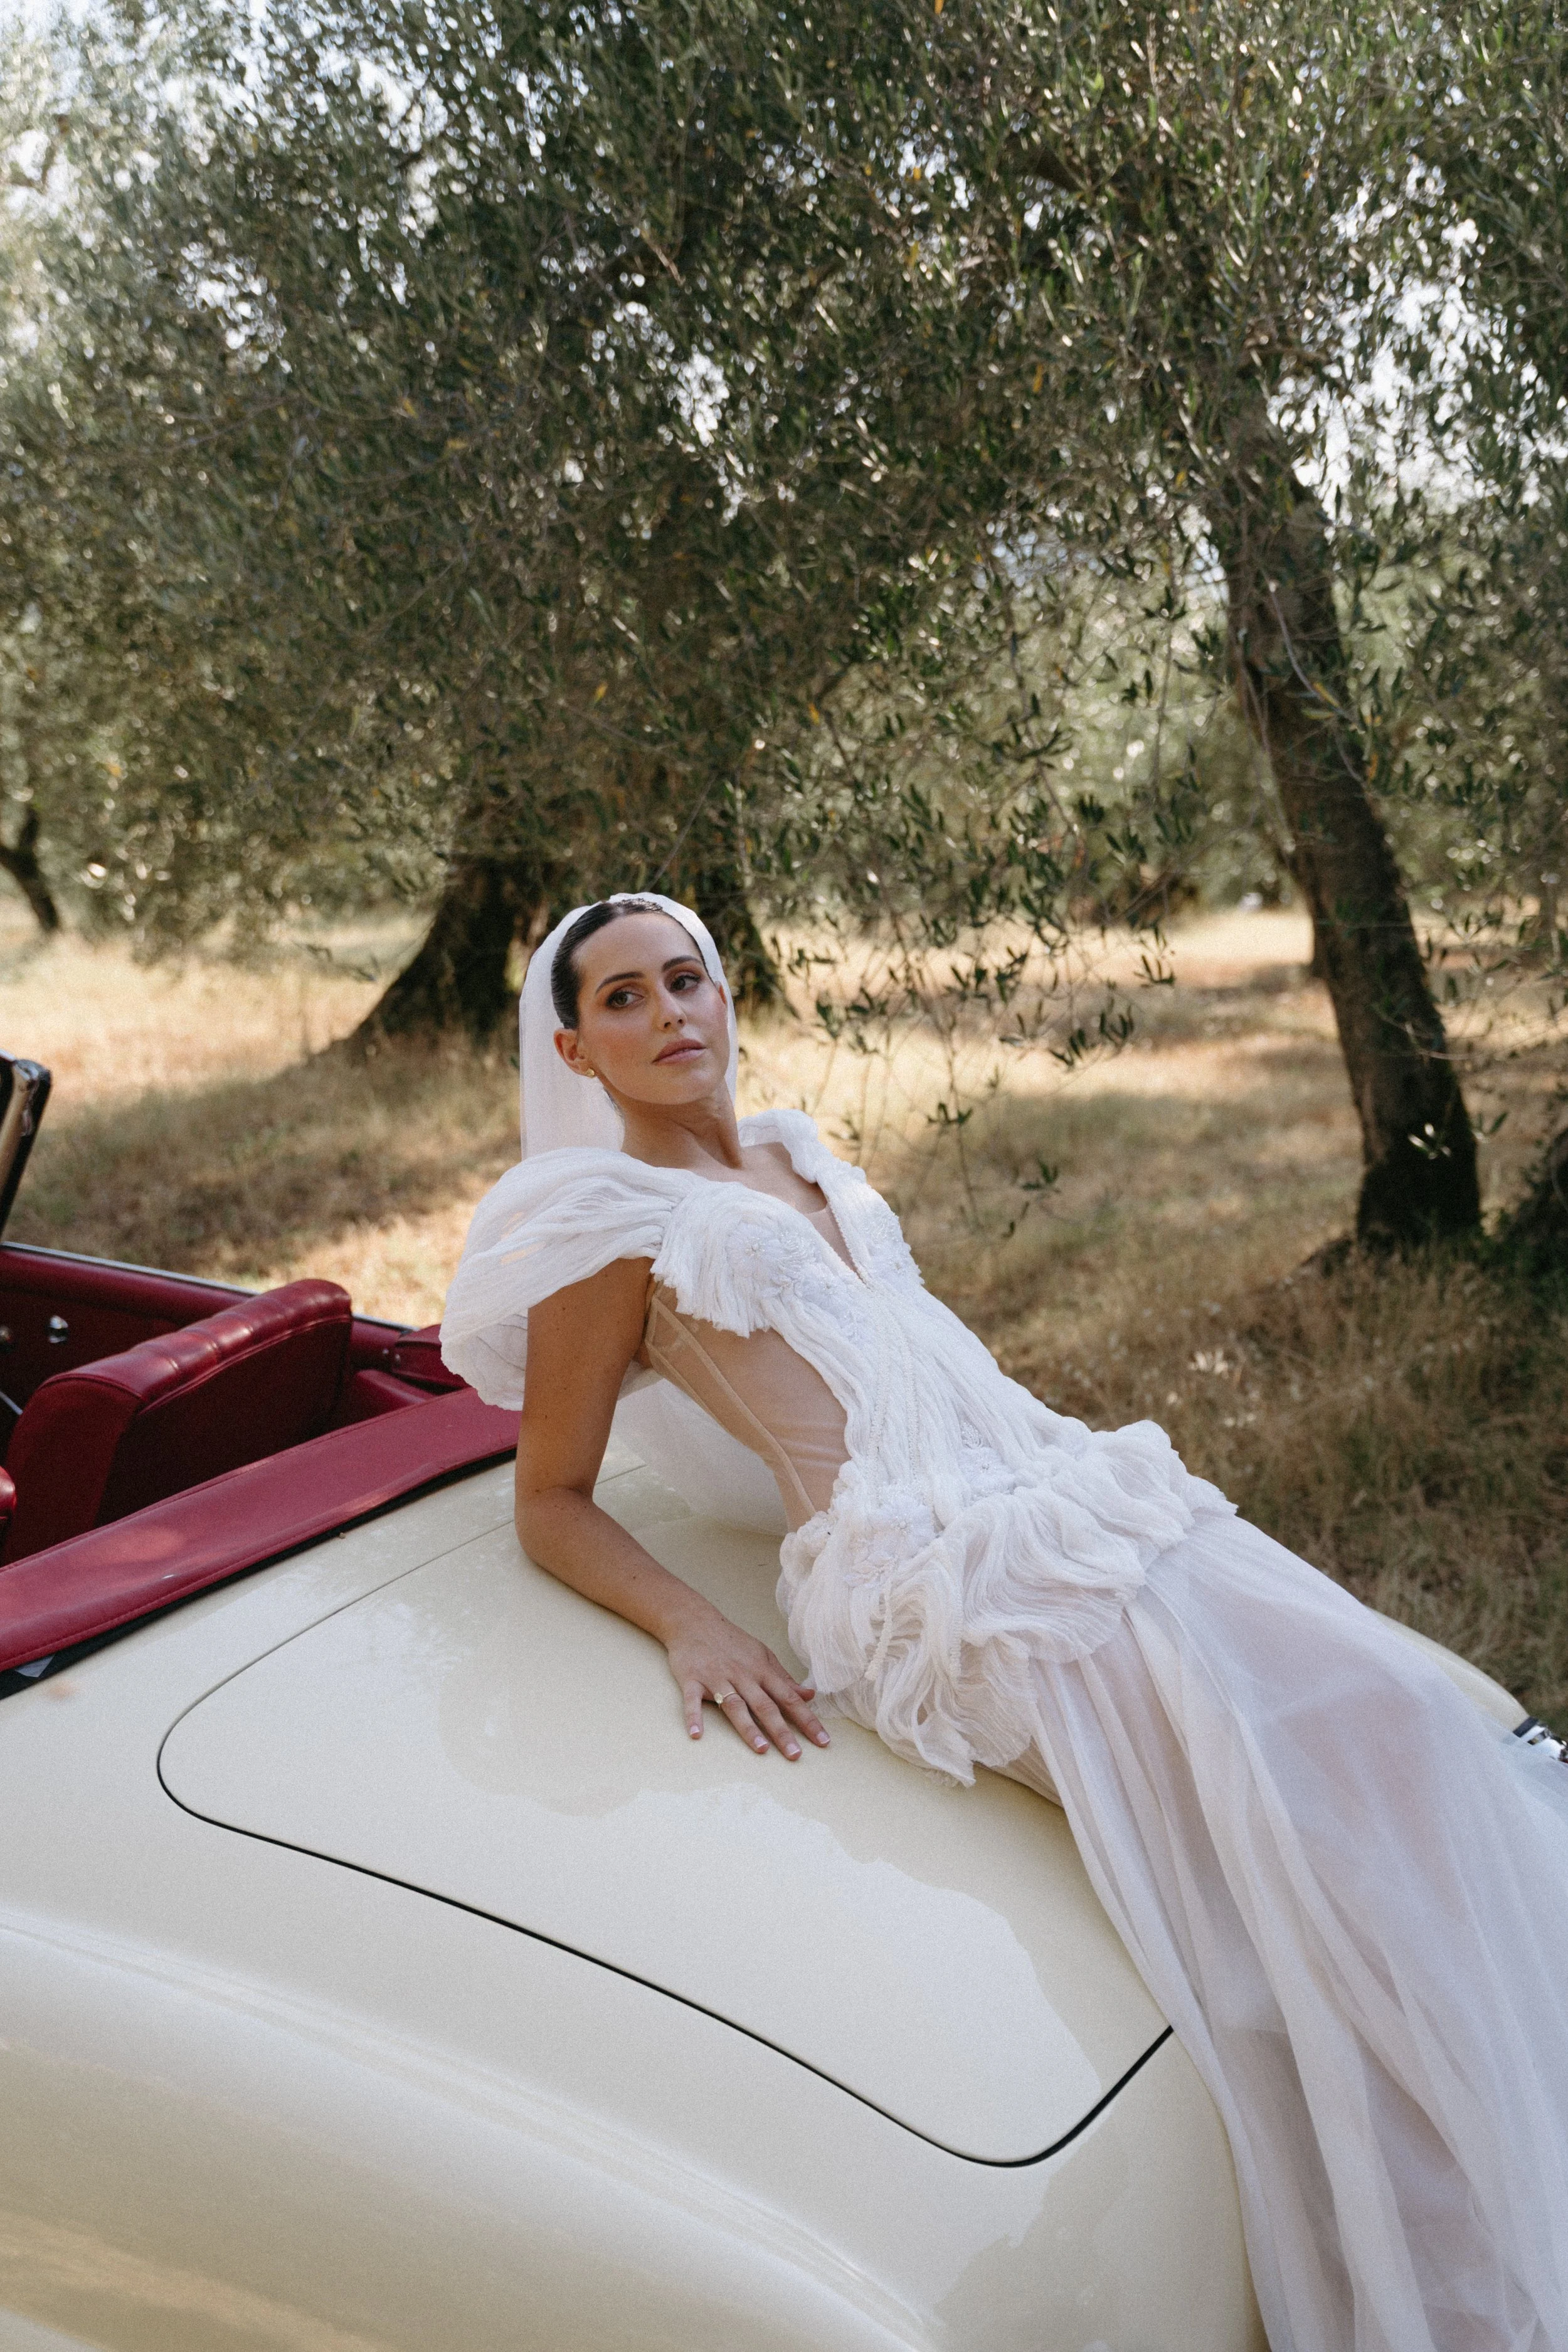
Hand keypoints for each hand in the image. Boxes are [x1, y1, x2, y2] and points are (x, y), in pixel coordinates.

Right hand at [665, 1606, 830, 1759]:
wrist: (695, 1621)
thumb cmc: (732, 1641)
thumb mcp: (762, 1655)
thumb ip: (784, 1678)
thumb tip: (809, 1695)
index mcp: (761, 1671)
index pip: (789, 1698)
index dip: (807, 1720)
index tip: (823, 1741)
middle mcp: (742, 1676)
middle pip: (765, 1706)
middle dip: (781, 1731)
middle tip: (795, 1755)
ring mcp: (717, 1678)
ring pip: (735, 1705)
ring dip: (748, 1727)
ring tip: (761, 1749)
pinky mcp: (692, 1679)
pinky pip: (692, 1701)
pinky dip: (693, 1717)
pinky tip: (696, 1735)